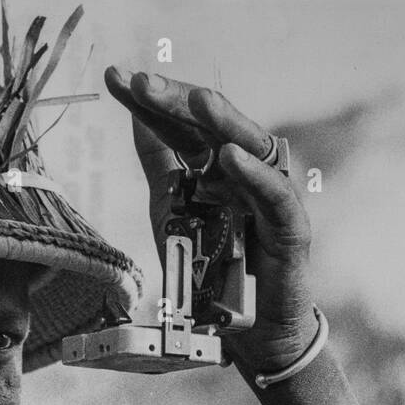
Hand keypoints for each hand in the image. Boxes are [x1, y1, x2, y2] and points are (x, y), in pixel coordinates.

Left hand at [103, 66, 319, 373]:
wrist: (247, 326)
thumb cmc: (214, 267)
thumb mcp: (173, 210)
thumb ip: (160, 165)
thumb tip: (136, 120)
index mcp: (213, 163)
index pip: (179, 124)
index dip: (148, 102)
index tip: (114, 78)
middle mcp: (243, 170)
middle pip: (211, 126)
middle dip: (177, 100)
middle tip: (142, 82)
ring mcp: (269, 194)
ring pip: (251, 147)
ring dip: (223, 121)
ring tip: (196, 99)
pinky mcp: (290, 226)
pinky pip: (274, 195)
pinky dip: (254, 176)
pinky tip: (231, 157)